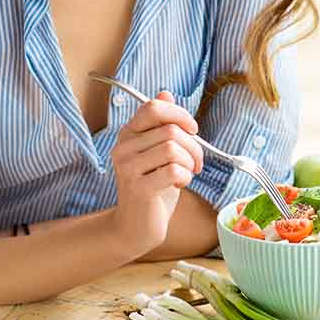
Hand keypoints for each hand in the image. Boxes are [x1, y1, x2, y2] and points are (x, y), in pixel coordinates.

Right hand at [110, 91, 203, 254]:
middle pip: (169, 130)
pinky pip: (173, 171)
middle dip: (193, 146)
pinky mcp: (138, 188)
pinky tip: (180, 184)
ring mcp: (128, 168)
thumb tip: (165, 92)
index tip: (192, 130)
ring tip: (187, 173)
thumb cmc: (151, 187)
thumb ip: (160, 124)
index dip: (179, 114)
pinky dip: (185, 177)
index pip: (153, 108)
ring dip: (190, 162)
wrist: (136, 226)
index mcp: (128, 135)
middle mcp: (123, 148)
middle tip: (196, 162)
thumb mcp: (157, 151)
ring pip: (172, 148)